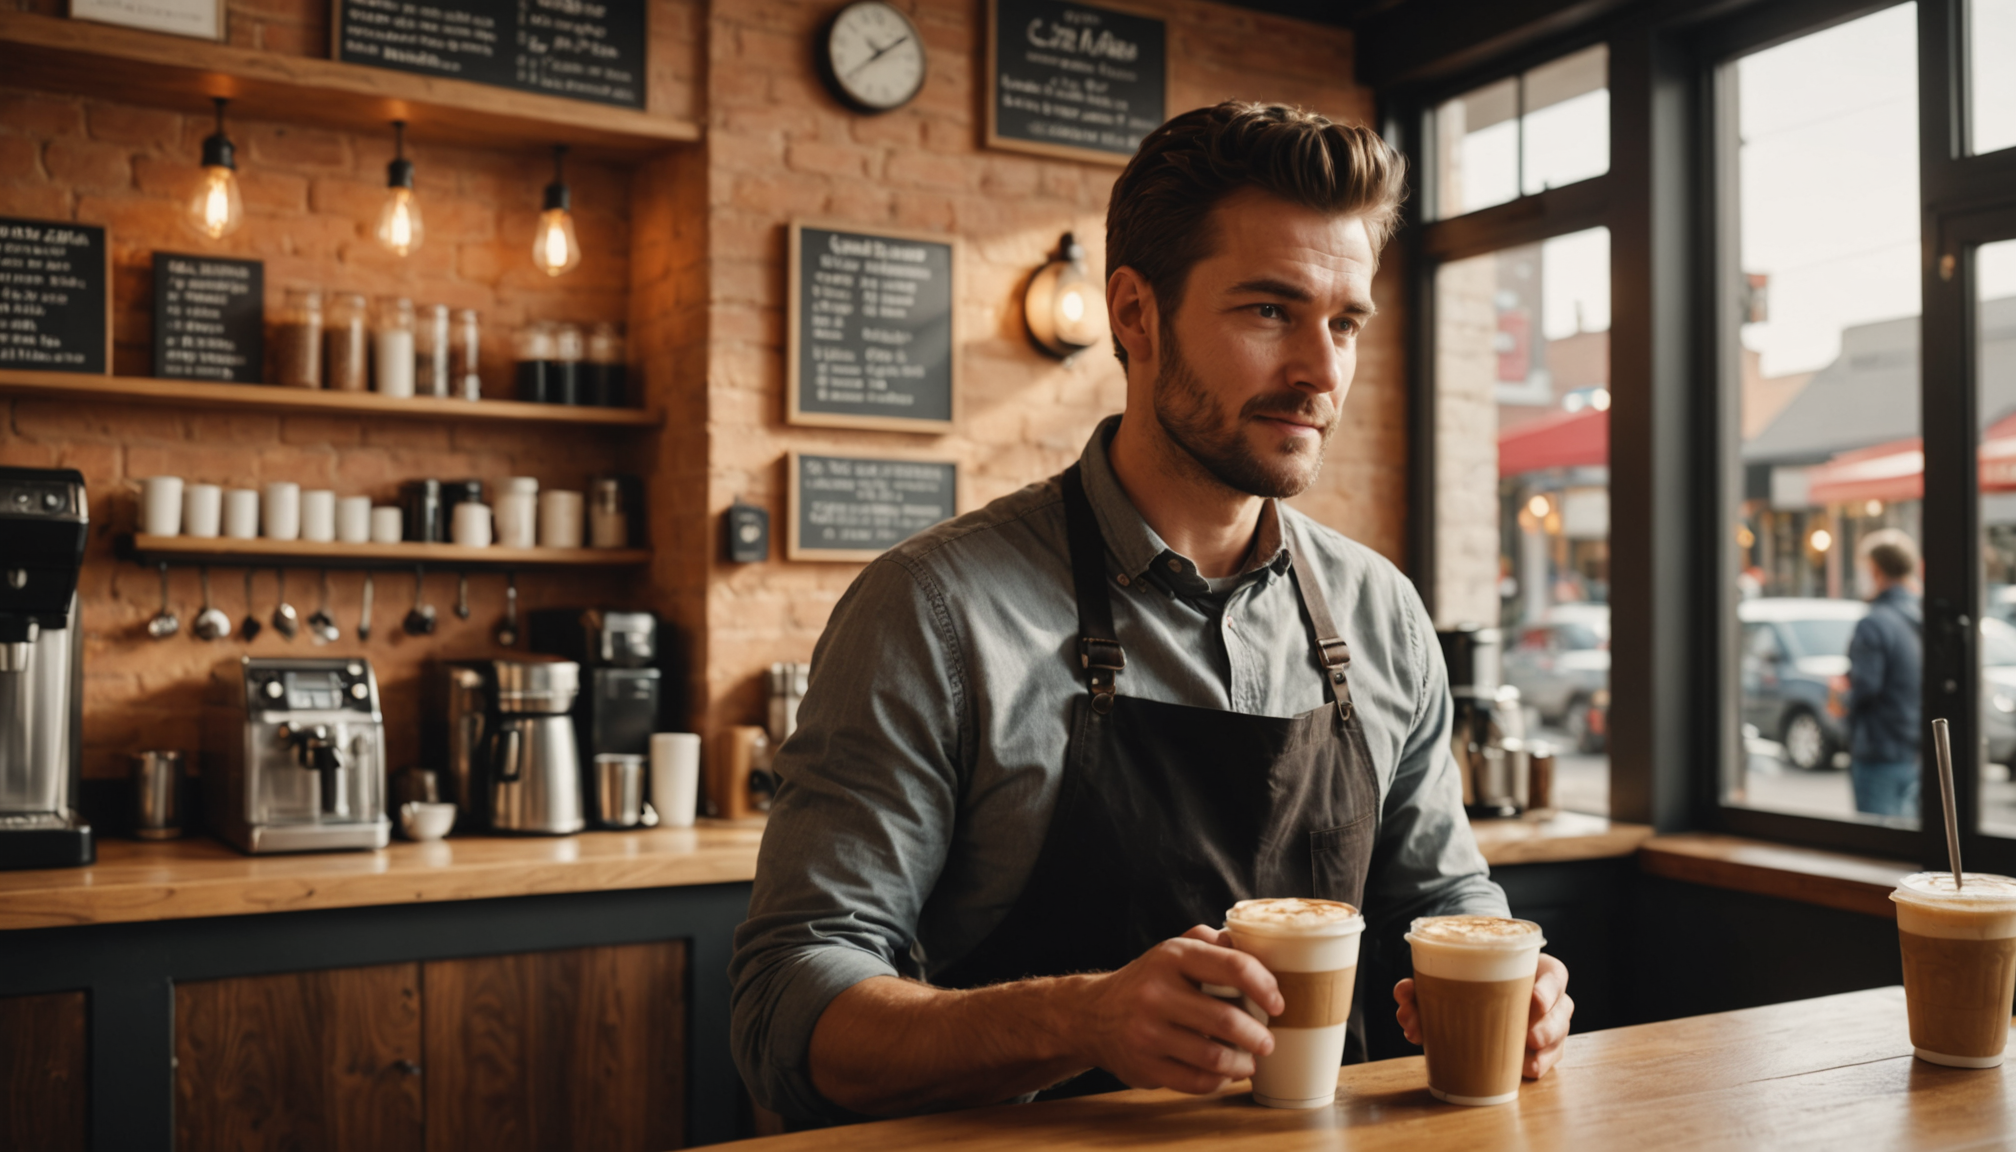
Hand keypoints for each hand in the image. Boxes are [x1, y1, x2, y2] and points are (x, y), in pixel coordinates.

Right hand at [1073, 925, 1282, 1094]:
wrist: (1092, 1015)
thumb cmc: (1147, 982)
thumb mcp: (1171, 950)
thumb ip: (1210, 943)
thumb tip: (1250, 947)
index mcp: (1171, 956)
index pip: (1232, 966)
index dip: (1265, 986)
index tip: (1278, 1004)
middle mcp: (1156, 992)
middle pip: (1226, 1018)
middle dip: (1258, 1035)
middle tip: (1267, 1041)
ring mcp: (1148, 1032)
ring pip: (1214, 1056)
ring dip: (1243, 1063)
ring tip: (1250, 1061)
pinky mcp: (1144, 1066)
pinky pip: (1196, 1080)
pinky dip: (1218, 1080)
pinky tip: (1224, 1073)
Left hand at [1393, 953, 1573, 1078]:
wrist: (1487, 980)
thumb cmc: (1475, 973)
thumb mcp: (1463, 970)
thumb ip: (1432, 980)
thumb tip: (1403, 993)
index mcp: (1535, 970)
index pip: (1554, 975)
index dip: (1546, 988)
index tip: (1534, 1000)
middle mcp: (1548, 998)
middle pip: (1561, 1012)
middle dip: (1547, 1027)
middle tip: (1528, 1036)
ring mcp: (1548, 1025)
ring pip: (1556, 1040)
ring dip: (1543, 1053)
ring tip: (1526, 1064)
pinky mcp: (1540, 1048)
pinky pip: (1545, 1060)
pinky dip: (1536, 1066)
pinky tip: (1524, 1071)